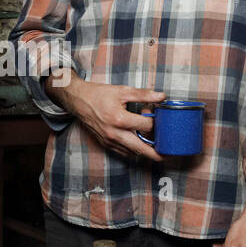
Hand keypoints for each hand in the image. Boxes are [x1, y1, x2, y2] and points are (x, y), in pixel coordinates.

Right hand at [47, 77, 166, 161]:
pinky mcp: (105, 143)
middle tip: (166, 156)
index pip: (145, 126)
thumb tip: (161, 96)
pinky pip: (123, 152)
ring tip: (155, 149)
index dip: (155, 122)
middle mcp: (114, 133)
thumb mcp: (122, 90)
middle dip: (155, 153)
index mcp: (119, 119)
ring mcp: (109, 140)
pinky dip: (133, 151)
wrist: (78, 100)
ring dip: (144, 152)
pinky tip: (139, 146)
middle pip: (140, 148)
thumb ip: (143, 94)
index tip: (158, 118)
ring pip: (132, 152)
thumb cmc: (99, 94)